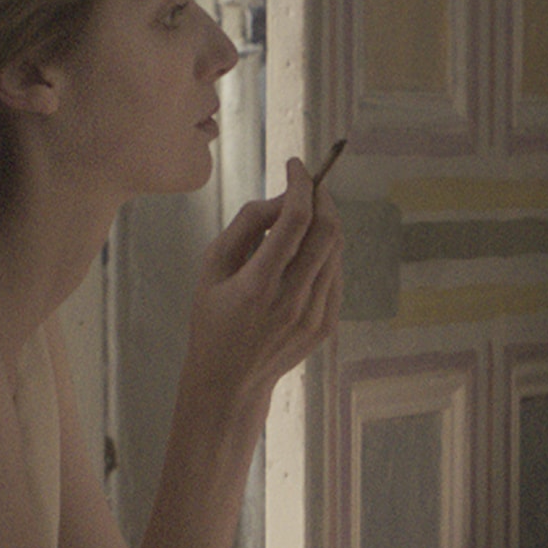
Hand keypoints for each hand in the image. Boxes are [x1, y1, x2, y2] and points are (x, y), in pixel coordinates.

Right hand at [187, 154, 345, 405]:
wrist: (230, 381)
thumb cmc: (213, 319)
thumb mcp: (212, 267)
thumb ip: (245, 226)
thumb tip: (280, 199)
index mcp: (258, 284)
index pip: (296, 219)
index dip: (301, 184)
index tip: (296, 165)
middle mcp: (292, 300)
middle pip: (327, 232)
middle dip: (322, 198)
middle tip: (309, 185)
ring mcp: (314, 315)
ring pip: (335, 252)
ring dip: (325, 224)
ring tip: (302, 218)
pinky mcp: (326, 325)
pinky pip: (335, 275)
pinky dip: (325, 253)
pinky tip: (306, 252)